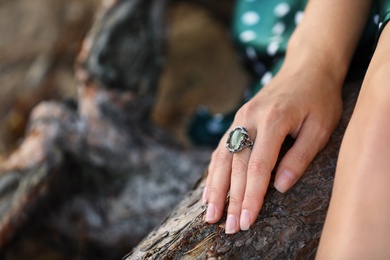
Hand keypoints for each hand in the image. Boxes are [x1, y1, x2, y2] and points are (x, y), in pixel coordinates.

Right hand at [203, 63, 342, 233]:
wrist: (306, 68)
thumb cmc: (318, 98)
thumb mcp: (320, 127)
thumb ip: (299, 157)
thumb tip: (279, 187)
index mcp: (272, 120)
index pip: (257, 167)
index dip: (251, 197)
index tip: (246, 221)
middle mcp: (249, 119)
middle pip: (236, 166)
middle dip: (231, 199)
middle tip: (226, 227)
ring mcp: (240, 118)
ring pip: (222, 158)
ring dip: (216, 188)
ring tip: (209, 213)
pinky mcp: (237, 120)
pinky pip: (221, 148)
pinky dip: (214, 170)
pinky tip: (209, 188)